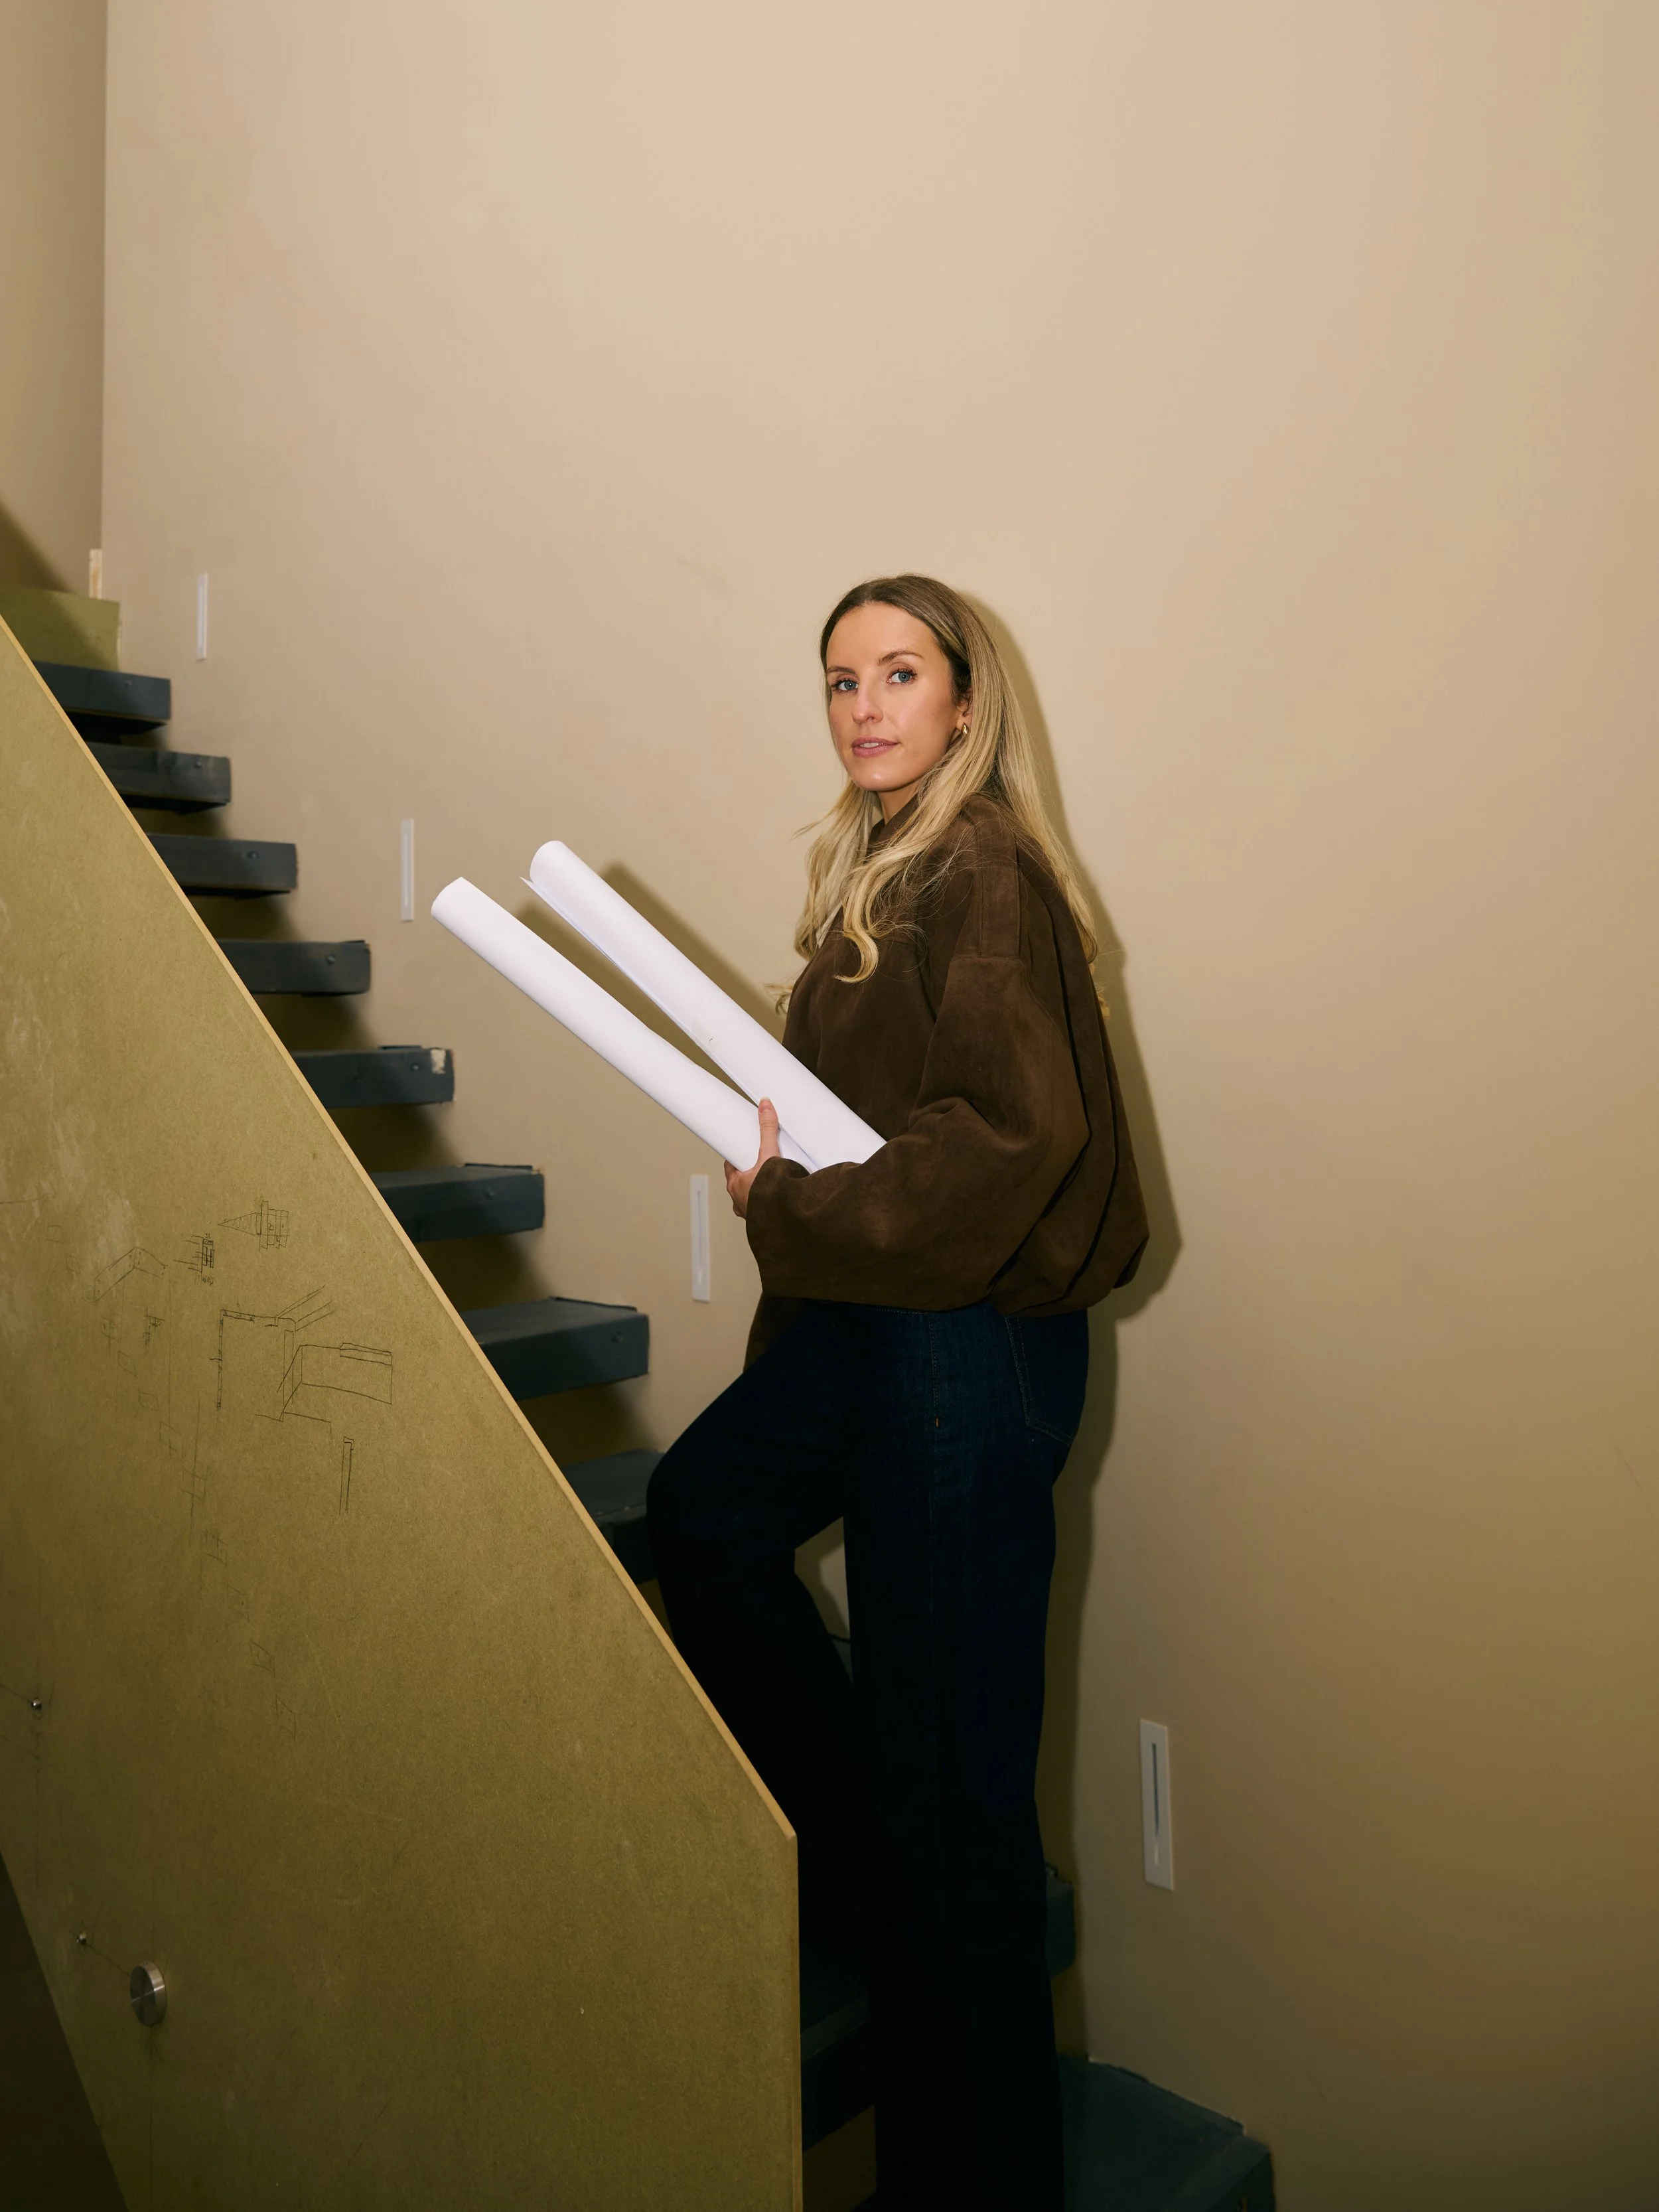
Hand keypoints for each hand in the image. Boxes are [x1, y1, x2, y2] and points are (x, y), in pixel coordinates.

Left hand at [724, 1099, 780, 1218]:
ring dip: (758, 1191)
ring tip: (772, 1183)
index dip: (737, 1157)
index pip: (730, 1166)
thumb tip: (764, 1105)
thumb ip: (768, 1129)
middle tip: (763, 1165)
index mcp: (735, 1184)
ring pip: (750, 1197)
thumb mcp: (769, 1155)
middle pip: (740, 1181)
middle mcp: (739, 1200)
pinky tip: (778, 1201)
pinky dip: (768, 1205)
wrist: (786, 1222)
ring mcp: (750, 1213)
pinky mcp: (763, 1222)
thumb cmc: (772, 1194)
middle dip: (750, 1174)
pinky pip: (762, 1211)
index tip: (743, 1151)